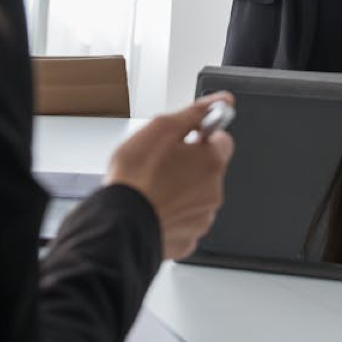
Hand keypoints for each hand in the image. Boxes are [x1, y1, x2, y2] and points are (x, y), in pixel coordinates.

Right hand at [105, 94, 233, 259]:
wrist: (118, 225)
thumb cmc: (135, 177)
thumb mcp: (162, 127)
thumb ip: (196, 112)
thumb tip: (223, 101)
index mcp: (211, 162)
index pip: (222, 139)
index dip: (201, 135)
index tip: (185, 138)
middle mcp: (214, 192)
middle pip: (208, 169)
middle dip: (190, 163)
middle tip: (161, 164)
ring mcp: (201, 218)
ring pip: (196, 196)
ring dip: (181, 190)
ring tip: (153, 188)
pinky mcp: (187, 240)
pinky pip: (185, 220)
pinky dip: (173, 214)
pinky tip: (154, 208)